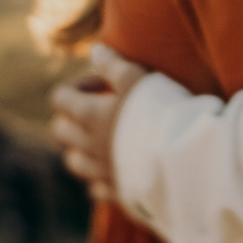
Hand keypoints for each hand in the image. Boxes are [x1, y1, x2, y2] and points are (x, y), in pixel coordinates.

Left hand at [50, 44, 147, 201]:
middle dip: (73, 115)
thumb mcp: (137, 78)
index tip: (102, 83)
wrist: (183, 157)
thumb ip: (113, 65)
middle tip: (100, 108)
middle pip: (60, 130)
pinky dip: (99, 176)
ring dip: (81, 147)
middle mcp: (88, 146)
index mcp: (89, 116)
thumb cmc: (160, 112)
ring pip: (73, 161)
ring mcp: (101, 172)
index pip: (59, 98)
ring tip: (105, 136)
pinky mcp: (117, 191)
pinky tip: (116, 166)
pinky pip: (95, 187)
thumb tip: (94, 51)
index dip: (76, 85)